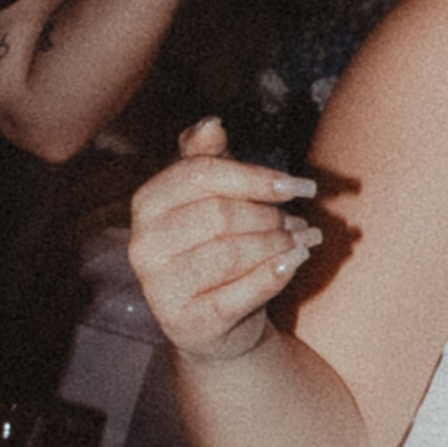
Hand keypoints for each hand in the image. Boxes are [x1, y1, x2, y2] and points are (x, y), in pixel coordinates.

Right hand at [128, 112, 327, 360]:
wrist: (218, 322)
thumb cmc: (216, 248)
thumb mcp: (211, 199)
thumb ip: (208, 159)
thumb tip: (210, 123)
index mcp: (148, 203)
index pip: (202, 173)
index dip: (256, 177)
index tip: (298, 185)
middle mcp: (144, 245)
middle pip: (221, 214)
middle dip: (270, 216)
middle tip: (299, 222)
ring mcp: (160, 288)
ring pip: (232, 253)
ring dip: (278, 245)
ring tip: (303, 241)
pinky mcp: (185, 323)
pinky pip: (238, 294)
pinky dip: (273, 275)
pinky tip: (293, 263)